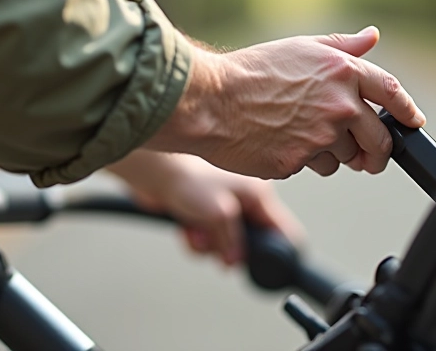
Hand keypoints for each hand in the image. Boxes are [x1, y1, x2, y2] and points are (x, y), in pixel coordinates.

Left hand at [107, 149, 303, 265]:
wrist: (153, 169)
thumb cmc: (189, 177)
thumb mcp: (220, 214)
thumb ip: (233, 242)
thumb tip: (236, 261)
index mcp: (258, 193)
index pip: (282, 227)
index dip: (279, 249)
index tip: (270, 265)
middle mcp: (244, 199)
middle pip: (250, 240)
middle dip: (231, 249)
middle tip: (222, 252)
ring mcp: (223, 206)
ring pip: (225, 244)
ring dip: (208, 245)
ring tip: (196, 233)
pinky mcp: (202, 212)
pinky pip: (206, 239)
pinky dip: (196, 239)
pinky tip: (186, 229)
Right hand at [147, 26, 426, 178]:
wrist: (211, 101)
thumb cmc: (252, 71)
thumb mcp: (302, 47)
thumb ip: (342, 46)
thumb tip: (372, 37)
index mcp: (343, 72)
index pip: (392, 93)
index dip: (407, 111)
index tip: (413, 122)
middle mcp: (340, 104)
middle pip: (379, 139)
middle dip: (378, 152)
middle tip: (368, 157)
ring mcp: (322, 135)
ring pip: (347, 157)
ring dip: (333, 153)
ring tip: (300, 133)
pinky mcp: (301, 161)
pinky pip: (317, 167)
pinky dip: (306, 160)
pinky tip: (283, 142)